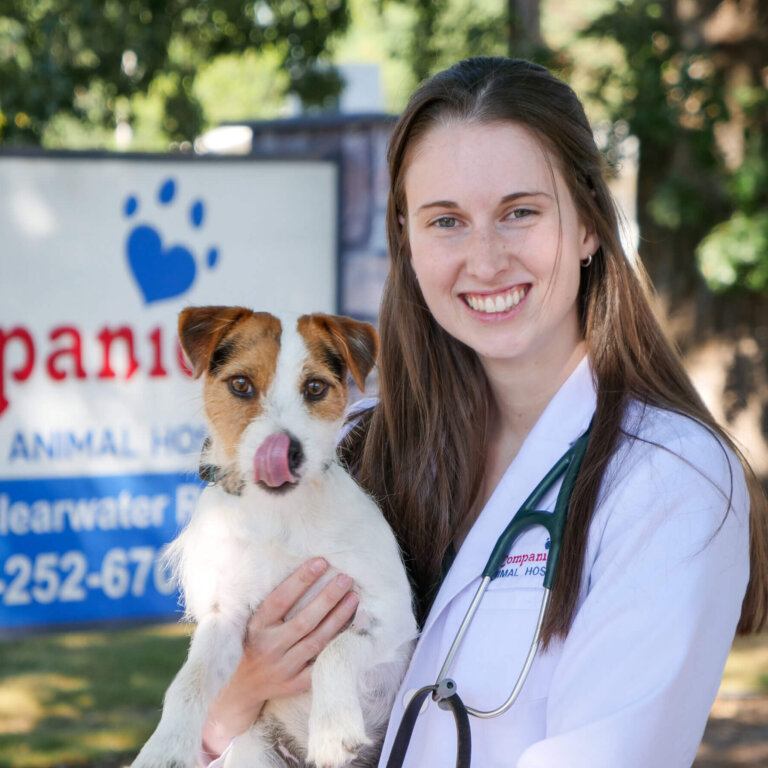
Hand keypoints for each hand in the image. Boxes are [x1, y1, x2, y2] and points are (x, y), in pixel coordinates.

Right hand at [200, 558, 358, 758]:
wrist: (242, 689)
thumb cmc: (254, 643)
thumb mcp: (256, 621)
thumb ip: (276, 603)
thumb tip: (309, 571)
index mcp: (257, 627)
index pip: (280, 599)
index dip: (301, 580)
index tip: (321, 562)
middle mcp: (270, 647)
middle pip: (304, 620)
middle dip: (328, 598)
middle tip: (346, 578)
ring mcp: (284, 668)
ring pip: (317, 640)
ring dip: (338, 618)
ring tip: (353, 598)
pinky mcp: (296, 684)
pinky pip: (322, 663)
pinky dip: (338, 646)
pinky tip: (353, 629)